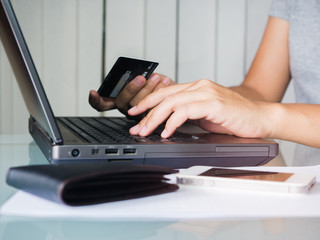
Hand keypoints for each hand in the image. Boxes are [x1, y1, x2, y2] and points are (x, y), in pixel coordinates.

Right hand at [88, 73, 172, 115]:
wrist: (173, 91)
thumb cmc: (154, 81)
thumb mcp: (143, 75)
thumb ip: (136, 74)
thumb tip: (137, 70)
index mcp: (118, 99)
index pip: (101, 104)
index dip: (95, 100)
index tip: (93, 92)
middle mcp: (125, 108)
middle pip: (121, 102)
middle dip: (131, 89)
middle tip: (141, 78)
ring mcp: (137, 115)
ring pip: (138, 105)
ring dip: (148, 88)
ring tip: (156, 76)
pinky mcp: (152, 116)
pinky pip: (153, 106)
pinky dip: (160, 91)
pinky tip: (165, 80)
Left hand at [128, 79, 273, 138]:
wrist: (261, 119)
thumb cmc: (235, 118)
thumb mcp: (206, 115)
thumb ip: (189, 113)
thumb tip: (169, 121)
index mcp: (197, 87)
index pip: (167, 92)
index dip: (149, 102)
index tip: (136, 112)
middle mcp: (200, 86)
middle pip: (165, 96)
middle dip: (146, 111)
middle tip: (135, 124)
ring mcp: (206, 93)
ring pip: (171, 102)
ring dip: (155, 118)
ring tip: (145, 131)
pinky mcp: (213, 103)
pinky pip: (185, 111)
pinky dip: (172, 122)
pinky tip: (166, 132)